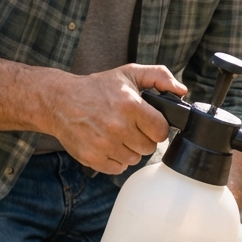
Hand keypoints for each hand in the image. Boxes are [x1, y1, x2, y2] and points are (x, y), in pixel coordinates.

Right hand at [41, 63, 185, 174]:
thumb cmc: (97, 88)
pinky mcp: (92, 158)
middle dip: (142, 138)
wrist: (59, 101)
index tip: (148, 122)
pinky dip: (115, 159)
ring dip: (129, 149)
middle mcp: (117, 126)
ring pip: (134, 159)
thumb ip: (159, 76)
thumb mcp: (129, 73)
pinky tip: (107, 144)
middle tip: (130, 127)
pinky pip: (118, 168)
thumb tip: (182, 91)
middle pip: (149, 147)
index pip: (161, 131)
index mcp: (130, 105)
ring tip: (117, 134)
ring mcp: (104, 144)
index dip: (157, 127)